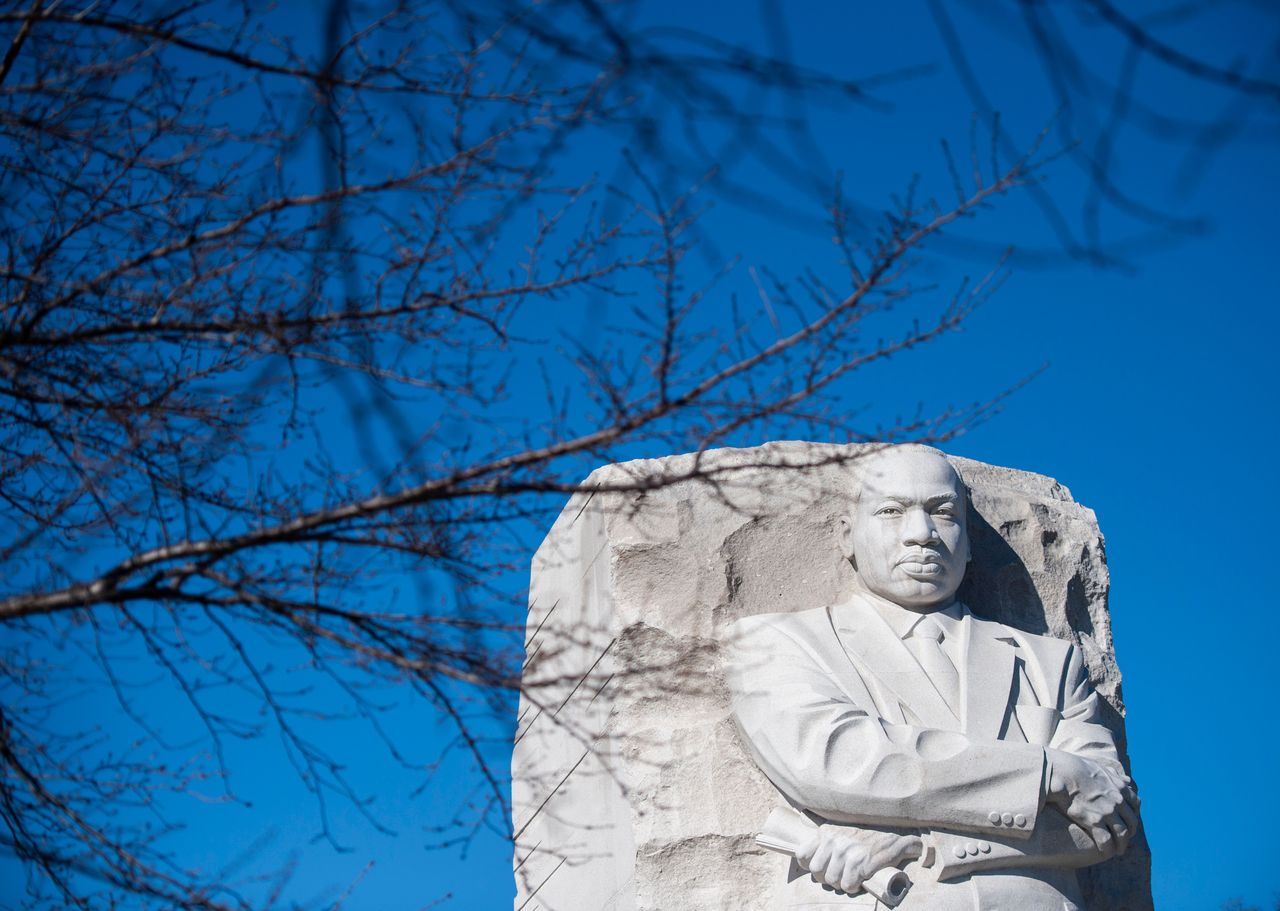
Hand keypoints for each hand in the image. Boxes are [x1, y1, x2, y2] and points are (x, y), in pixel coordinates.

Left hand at [795, 825, 921, 894]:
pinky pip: (847, 886)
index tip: (822, 868)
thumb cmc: (866, 836)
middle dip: (827, 877)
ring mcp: (847, 851)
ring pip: (831, 881)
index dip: (810, 866)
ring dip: (842, 883)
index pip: (802, 855)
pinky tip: (860, 879)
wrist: (895, 835)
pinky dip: (854, 887)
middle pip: (816, 871)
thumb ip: (825, 841)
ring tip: (851, 876)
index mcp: (826, 832)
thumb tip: (809, 861)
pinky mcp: (861, 863)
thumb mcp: (841, 830)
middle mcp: (834, 840)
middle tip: (840, 875)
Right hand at [1045, 749, 1140, 855]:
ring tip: (1117, 851)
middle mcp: (1117, 801)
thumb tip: (1126, 780)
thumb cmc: (1077, 767)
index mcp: (1120, 787)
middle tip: (1124, 840)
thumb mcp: (1100, 768)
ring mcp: (1107, 812)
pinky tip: (1105, 852)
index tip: (1128, 821)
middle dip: (1129, 833)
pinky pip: (1106, 840)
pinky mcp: (1094, 821)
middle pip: (1131, 822)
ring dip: (1121, 845)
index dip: (1133, 815)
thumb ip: (1115, 775)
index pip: (1135, 804)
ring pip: (1122, 834)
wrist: (1062, 773)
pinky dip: (1108, 849)